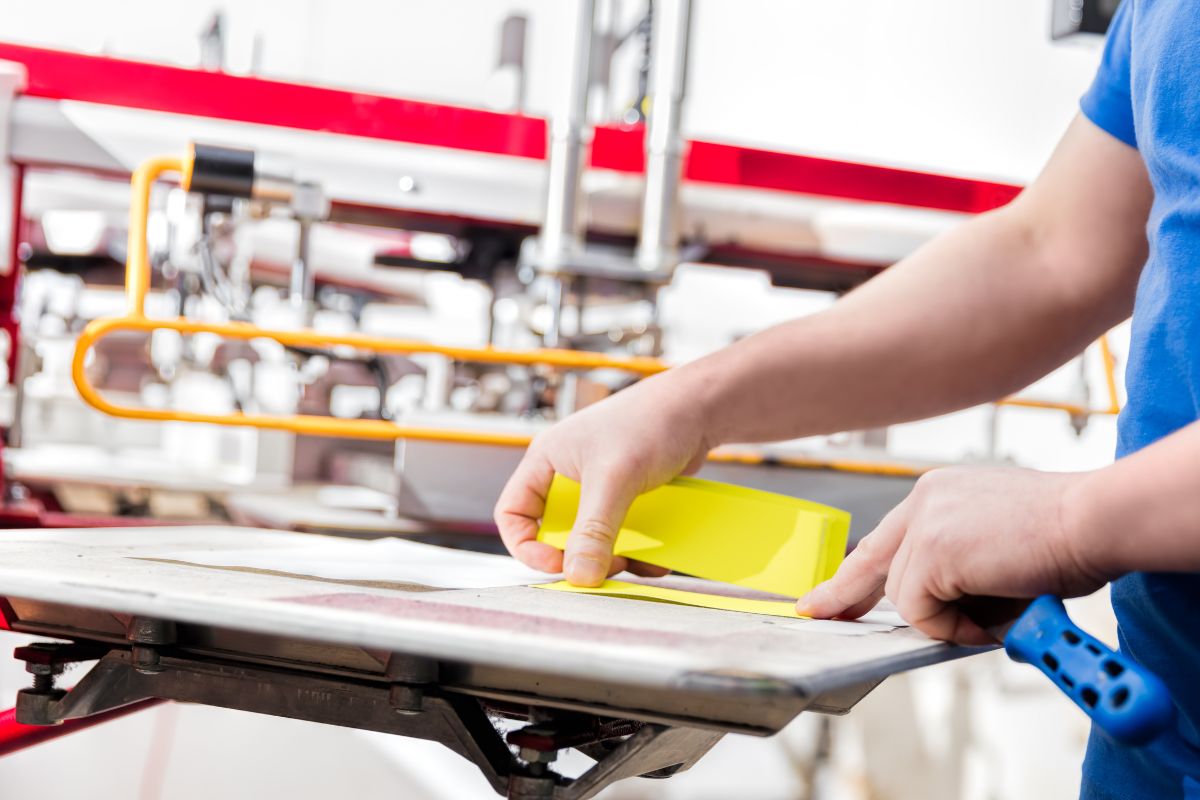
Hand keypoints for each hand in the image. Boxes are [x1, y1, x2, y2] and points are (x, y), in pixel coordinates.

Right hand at [494, 372, 710, 585]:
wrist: (699, 407)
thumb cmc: (650, 423)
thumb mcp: (615, 479)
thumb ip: (594, 530)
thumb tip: (578, 576)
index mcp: (546, 461)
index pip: (513, 513)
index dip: (527, 545)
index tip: (557, 565)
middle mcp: (567, 474)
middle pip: (555, 531)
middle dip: (578, 556)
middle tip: (605, 566)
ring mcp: (599, 485)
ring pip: (592, 536)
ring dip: (611, 556)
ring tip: (634, 562)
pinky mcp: (628, 494)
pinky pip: (622, 532)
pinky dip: (637, 549)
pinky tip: (656, 556)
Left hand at [796, 466, 1108, 644]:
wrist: (1094, 520)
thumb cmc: (1067, 537)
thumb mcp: (998, 547)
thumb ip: (960, 570)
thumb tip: (946, 612)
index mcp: (938, 492)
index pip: (885, 538)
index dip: (856, 571)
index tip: (830, 592)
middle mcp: (923, 498)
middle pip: (869, 560)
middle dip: (842, 594)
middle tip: (816, 612)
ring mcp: (923, 523)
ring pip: (905, 598)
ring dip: (949, 620)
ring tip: (1000, 611)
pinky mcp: (930, 550)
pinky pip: (920, 612)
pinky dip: (953, 627)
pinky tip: (991, 616)